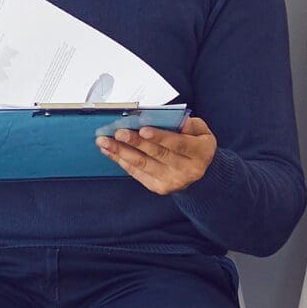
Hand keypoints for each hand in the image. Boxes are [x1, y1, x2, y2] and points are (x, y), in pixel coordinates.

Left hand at [98, 117, 217, 194]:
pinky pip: (138, 173)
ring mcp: (172, 182)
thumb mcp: (201, 131)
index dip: (160, 137)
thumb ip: (189, 124)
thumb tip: (171, 119)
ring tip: (105, 142)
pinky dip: (122, 161)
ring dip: (122, 152)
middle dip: (135, 142)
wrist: (200, 173)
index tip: (142, 128)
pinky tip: (111, 152)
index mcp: (200, 153)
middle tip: (117, 132)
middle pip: (157, 155)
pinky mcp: (159, 188)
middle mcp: (187, 170)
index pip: (178, 144)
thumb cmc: (196, 145)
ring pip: (143, 165)